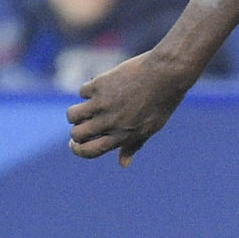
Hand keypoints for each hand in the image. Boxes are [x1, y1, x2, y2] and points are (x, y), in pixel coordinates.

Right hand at [66, 49, 195, 164]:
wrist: (166, 73)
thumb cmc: (161, 102)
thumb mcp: (151, 127)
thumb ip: (133, 145)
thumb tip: (123, 164)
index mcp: (122, 136)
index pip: (89, 151)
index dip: (78, 149)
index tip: (75, 144)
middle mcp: (109, 123)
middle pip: (77, 134)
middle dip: (76, 132)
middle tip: (81, 124)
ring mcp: (102, 104)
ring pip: (72, 114)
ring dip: (76, 113)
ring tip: (87, 107)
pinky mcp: (99, 85)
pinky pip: (82, 92)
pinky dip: (89, 90)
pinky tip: (101, 87)